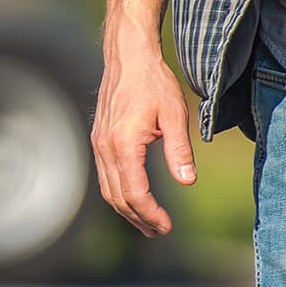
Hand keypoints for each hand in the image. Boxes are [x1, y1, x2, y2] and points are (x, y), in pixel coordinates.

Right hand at [91, 28, 195, 235]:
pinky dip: (118, 193)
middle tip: (160, 231)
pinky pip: (104, 175)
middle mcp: (105, 147)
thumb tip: (187, 181)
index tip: (167, 226)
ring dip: (127, 210)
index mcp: (124, 144)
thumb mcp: (175, 114)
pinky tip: (134, 196)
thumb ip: (179, 150)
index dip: (151, 214)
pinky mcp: (98, 138)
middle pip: (118, 198)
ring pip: (107, 190)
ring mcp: (98, 143)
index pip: (135, 193)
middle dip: (139, 219)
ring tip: (148, 222)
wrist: (129, 55)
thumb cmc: (154, 82)